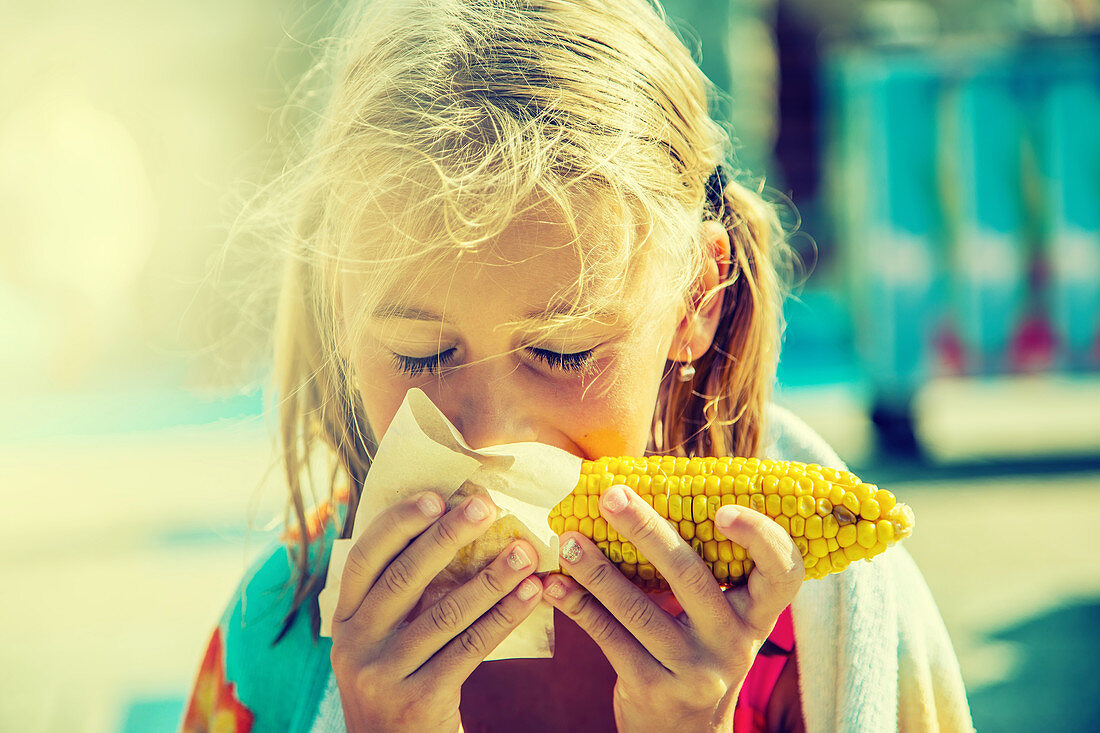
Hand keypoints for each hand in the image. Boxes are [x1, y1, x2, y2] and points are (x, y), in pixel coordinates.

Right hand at [330, 492, 543, 731]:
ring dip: (491, 578)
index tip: (436, 496)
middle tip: (487, 508)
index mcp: (345, 618)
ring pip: (444, 613)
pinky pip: (470, 648)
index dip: (398, 523)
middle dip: (448, 537)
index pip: (365, 557)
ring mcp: (383, 674)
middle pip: (404, 577)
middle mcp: (355, 643)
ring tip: (525, 552)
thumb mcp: (382, 637)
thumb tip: (450, 521)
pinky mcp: (418, 700)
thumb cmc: (400, 679)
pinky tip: (531, 594)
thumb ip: (400, 592)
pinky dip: (504, 617)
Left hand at [543, 484, 803, 732]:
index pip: (783, 570)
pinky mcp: (652, 687)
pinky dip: (578, 607)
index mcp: (757, 612)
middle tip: (611, 495)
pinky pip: (609, 638)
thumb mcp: (720, 615)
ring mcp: (694, 669)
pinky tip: (554, 585)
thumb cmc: (698, 647)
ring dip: (597, 569)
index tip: (722, 509)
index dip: (760, 536)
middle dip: (646, 530)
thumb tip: (652, 486)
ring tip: (568, 539)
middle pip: (691, 576)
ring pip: (639, 609)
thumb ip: (705, 564)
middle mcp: (733, 641)